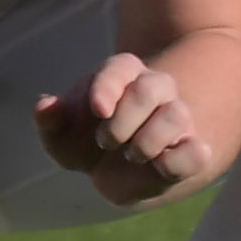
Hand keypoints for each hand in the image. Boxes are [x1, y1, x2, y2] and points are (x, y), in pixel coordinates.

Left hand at [34, 51, 211, 207]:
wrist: (114, 172)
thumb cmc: (85, 142)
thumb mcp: (61, 137)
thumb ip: (50, 121)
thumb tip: (44, 106)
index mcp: (120, 75)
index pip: (120, 68)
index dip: (109, 87)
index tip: (98, 110)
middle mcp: (153, 89)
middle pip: (149, 89)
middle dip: (123, 122)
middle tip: (106, 142)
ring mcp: (175, 117)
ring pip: (176, 115)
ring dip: (148, 141)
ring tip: (132, 154)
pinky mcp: (189, 148)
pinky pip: (196, 152)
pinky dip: (179, 162)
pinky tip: (158, 167)